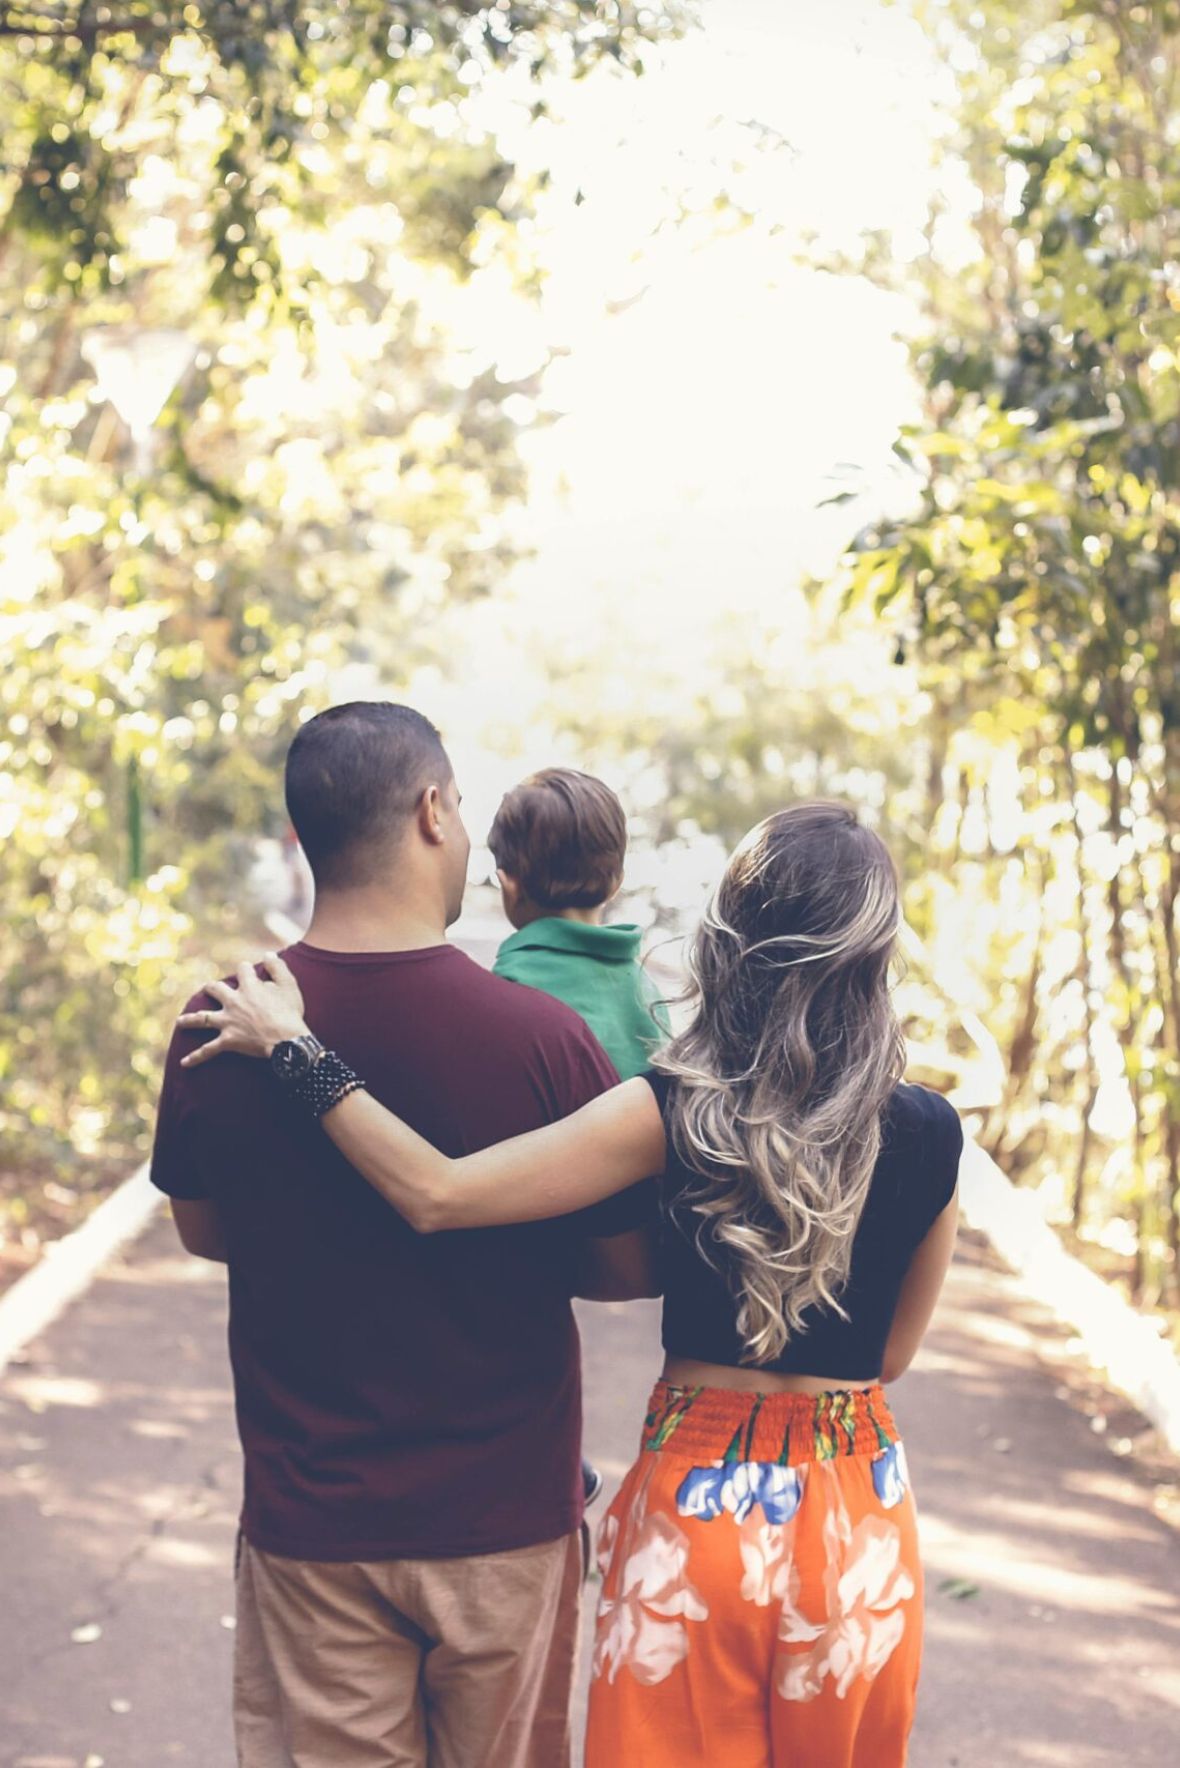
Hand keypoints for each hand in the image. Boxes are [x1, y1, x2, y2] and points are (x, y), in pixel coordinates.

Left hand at [178, 953, 309, 1066]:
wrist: (288, 1042)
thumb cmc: (290, 1013)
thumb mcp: (289, 985)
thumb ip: (277, 967)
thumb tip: (268, 954)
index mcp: (249, 987)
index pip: (242, 970)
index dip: (246, 969)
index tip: (248, 971)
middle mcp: (234, 1002)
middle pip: (215, 989)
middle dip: (212, 988)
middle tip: (210, 989)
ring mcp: (228, 1022)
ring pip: (203, 1018)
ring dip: (190, 1019)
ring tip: (180, 1021)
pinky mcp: (228, 1041)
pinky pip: (208, 1050)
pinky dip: (196, 1057)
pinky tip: (184, 1063)